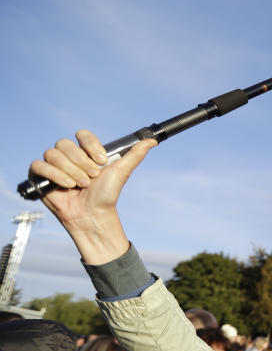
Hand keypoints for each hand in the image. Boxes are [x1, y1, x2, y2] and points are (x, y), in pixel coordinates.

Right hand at [28, 130, 155, 263]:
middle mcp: (68, 155)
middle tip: (92, 177)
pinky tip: (67, 186)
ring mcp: (53, 165)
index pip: (82, 135)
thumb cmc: (106, 195)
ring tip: (81, 185)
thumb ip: (135, 155)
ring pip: (53, 154)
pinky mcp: (40, 176)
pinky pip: (39, 165)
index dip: (91, 146)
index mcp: (85, 152)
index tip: (102, 161)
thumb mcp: (121, 172)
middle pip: (65, 144)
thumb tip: (152, 141)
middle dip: (81, 162)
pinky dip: (55, 175)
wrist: (92, 215)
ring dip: (70, 171)